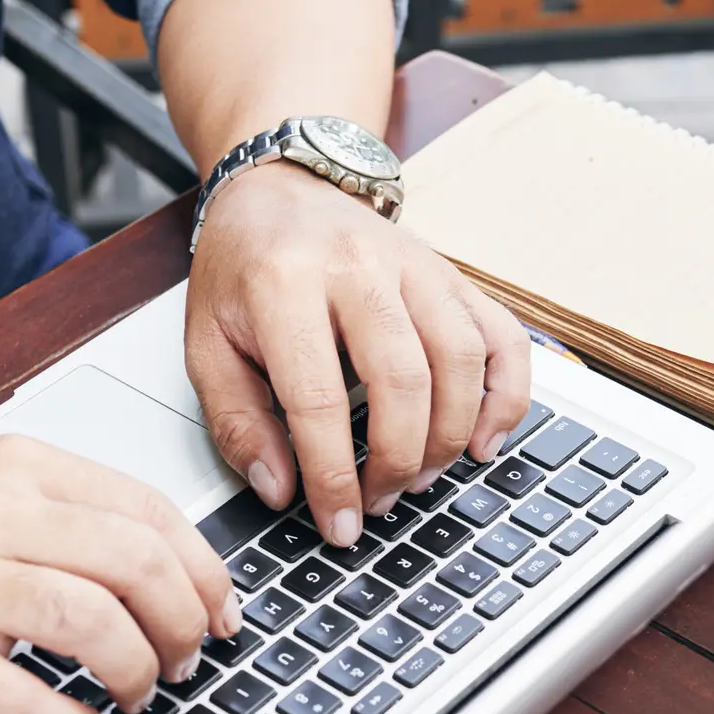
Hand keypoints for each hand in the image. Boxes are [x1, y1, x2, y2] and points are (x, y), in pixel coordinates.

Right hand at [0, 436, 240, 713]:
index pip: (147, 511)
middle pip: (134, 566)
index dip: (203, 570)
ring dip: (136, 670)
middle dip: (182, 624)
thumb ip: (66, 511)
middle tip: (186, 661)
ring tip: (139, 694)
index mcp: (17, 469)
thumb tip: (169, 566)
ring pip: (90, 623)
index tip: (223, 611)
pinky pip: (18, 694)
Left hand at [186, 164, 531, 544]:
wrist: (281, 189)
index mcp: (285, 283)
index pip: (318, 398)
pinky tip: (483, 439)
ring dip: (449, 436)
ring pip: (461, 360)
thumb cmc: (243, 270)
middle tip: (379, 502)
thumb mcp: (207, 343)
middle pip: (403, 380)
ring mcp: (416, 265)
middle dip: (396, 461)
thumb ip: (237, 421)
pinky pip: (504, 337)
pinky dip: (506, 396)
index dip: (332, 476)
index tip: (338, 524)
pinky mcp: (453, 274)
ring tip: (420, 477)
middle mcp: (359, 267)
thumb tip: (281, 489)